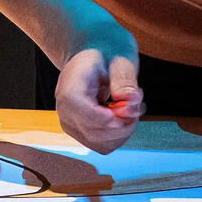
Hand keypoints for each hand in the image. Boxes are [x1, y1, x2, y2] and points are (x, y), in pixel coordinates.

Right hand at [55, 37, 141, 151]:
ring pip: (103, 145)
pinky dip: (120, 135)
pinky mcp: (81, 134)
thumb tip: (131, 100)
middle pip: (97, 135)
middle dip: (125, 124)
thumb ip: (125, 79)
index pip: (88, 116)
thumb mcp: (118, 58)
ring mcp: (71, 126)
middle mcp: (65, 112)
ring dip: (124, 130)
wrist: (91, 55)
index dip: (114, 118)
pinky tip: (123, 115)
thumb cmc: (105, 54)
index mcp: (69, 91)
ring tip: (130, 105)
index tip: (132, 106)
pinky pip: (104, 146)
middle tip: (137, 102)